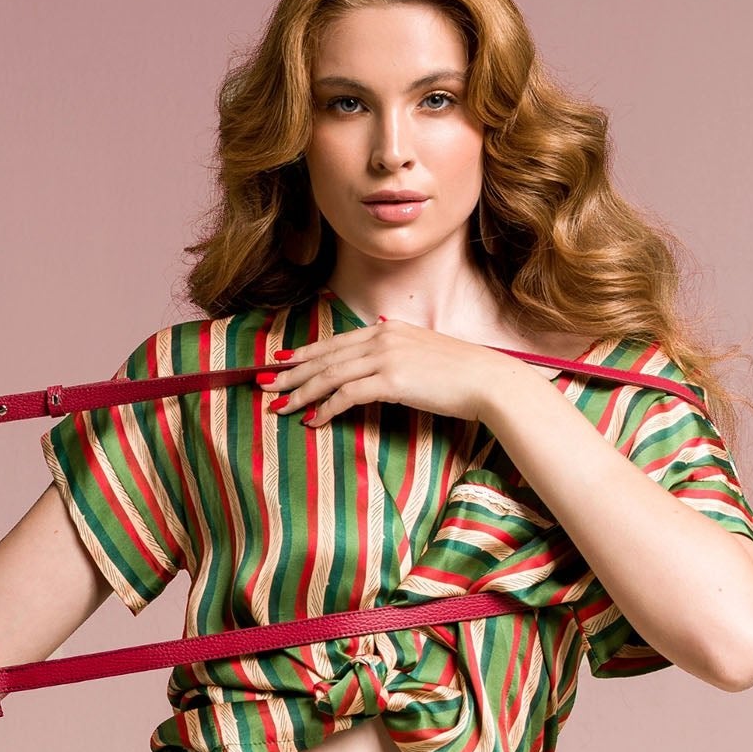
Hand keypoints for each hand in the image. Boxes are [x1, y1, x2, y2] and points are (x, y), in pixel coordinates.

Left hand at [255, 314, 512, 427]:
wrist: (489, 381)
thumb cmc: (461, 375)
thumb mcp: (425, 353)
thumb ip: (399, 350)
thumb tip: (382, 347)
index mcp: (388, 330)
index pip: (335, 342)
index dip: (305, 353)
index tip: (281, 363)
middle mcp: (382, 337)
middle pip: (325, 356)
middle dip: (291, 372)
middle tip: (263, 385)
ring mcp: (386, 357)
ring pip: (330, 374)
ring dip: (301, 393)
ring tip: (280, 407)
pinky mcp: (391, 380)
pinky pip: (347, 395)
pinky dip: (326, 408)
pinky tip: (313, 421)